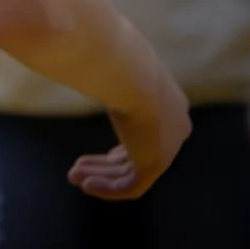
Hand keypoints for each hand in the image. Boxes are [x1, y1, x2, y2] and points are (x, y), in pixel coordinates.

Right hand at [74, 67, 189, 198]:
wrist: (132, 74)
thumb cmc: (116, 61)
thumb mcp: (115, 66)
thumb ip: (107, 73)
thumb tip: (82, 60)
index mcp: (169, 105)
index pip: (146, 135)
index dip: (120, 149)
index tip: (95, 154)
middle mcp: (174, 130)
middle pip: (137, 155)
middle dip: (105, 164)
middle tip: (77, 167)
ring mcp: (168, 148)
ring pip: (131, 172)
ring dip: (101, 176)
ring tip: (74, 177)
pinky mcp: (156, 163)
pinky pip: (131, 186)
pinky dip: (107, 188)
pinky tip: (85, 185)